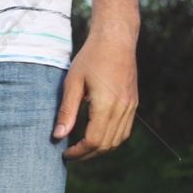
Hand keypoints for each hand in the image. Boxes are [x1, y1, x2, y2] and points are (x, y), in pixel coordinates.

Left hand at [54, 24, 138, 160]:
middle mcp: (122, 108)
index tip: (64, 154)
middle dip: (87, 155)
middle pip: (106, 145)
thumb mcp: (72, 82)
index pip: (94, 141)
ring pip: (117, 141)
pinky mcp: (133, 103)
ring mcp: (131, 106)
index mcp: (107, 104)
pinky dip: (111, 139)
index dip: (78, 152)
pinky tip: (97, 137)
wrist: (116, 38)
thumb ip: (67, 111)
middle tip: (70, 154)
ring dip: (100, 150)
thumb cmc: (91, 57)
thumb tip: (58, 136)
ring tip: (82, 149)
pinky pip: (124, 130)